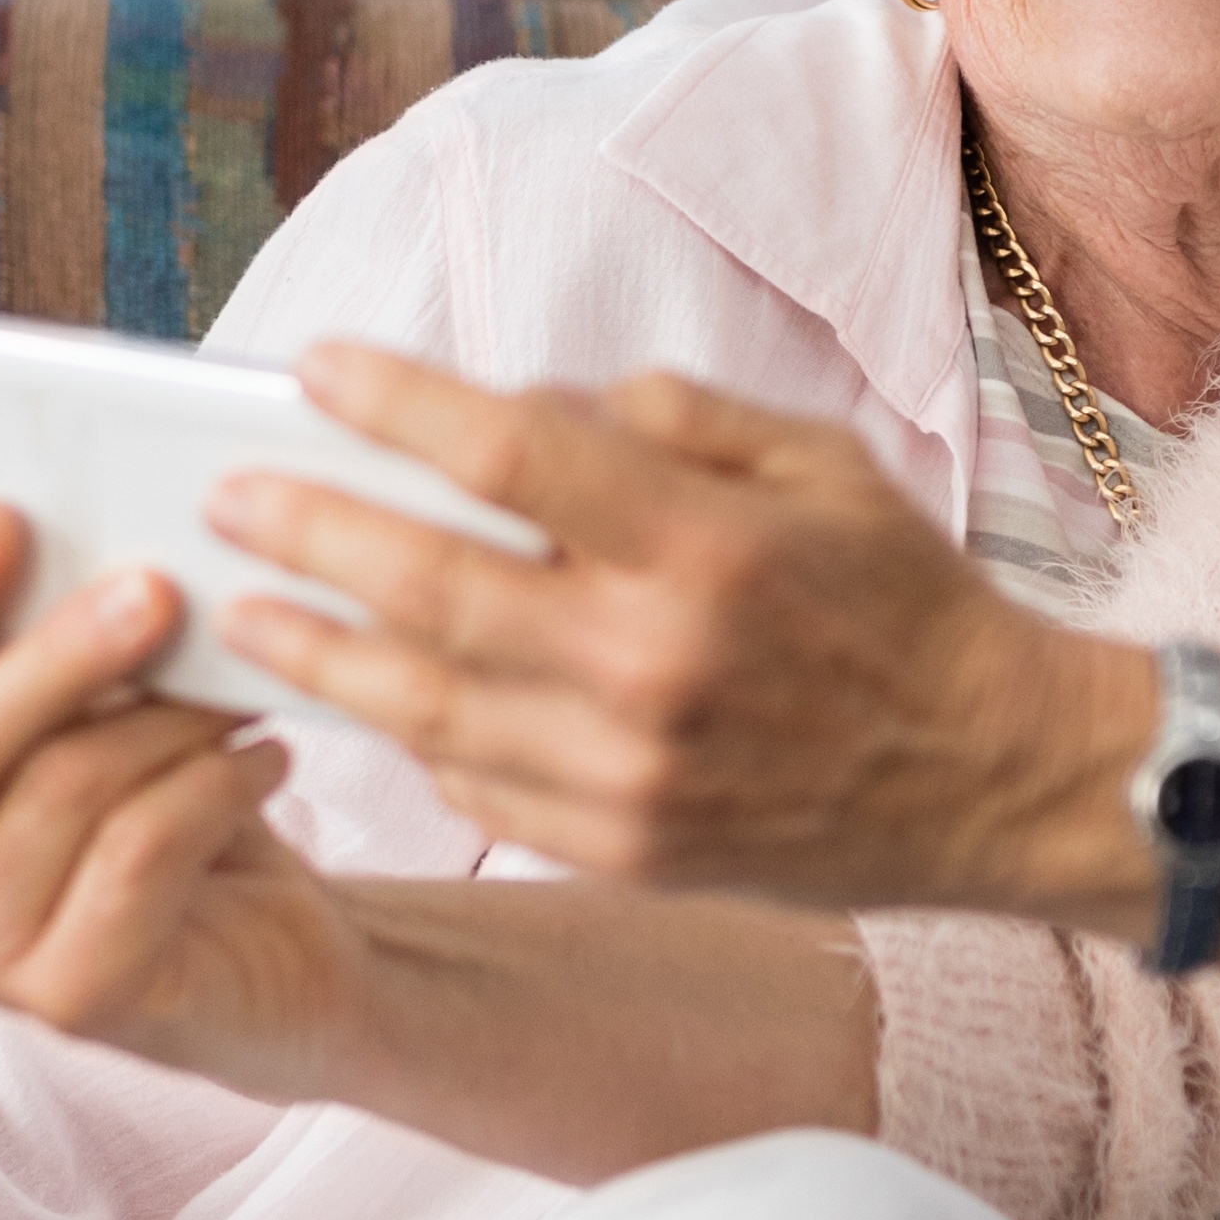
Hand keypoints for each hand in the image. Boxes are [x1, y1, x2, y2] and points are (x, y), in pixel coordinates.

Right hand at [0, 499, 376, 1088]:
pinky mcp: (71, 1003)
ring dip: (168, 717)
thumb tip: (82, 533)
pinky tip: (266, 757)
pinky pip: (138, 856)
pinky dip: (211, 787)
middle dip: (58, 653)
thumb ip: (56, 655)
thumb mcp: (100, 728)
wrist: (272, 968)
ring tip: (242, 684)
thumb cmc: (170, 823)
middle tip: (156, 589)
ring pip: (63, 790)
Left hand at [207, 346, 1134, 906]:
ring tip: (242, 607)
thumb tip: (528, 405)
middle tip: (228, 495)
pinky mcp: (621, 848)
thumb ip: (669, 419)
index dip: (397, 406)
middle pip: (431, 583)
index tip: (316, 370)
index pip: (509, 452)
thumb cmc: (902, 600)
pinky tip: (354, 693)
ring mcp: (628, 773)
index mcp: (703, 546)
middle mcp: (652, 663)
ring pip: (423, 703)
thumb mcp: (818, 462)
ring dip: (315, 649)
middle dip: (310, 529)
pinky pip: (474, 786)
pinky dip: (404, 735)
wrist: (991, 779)